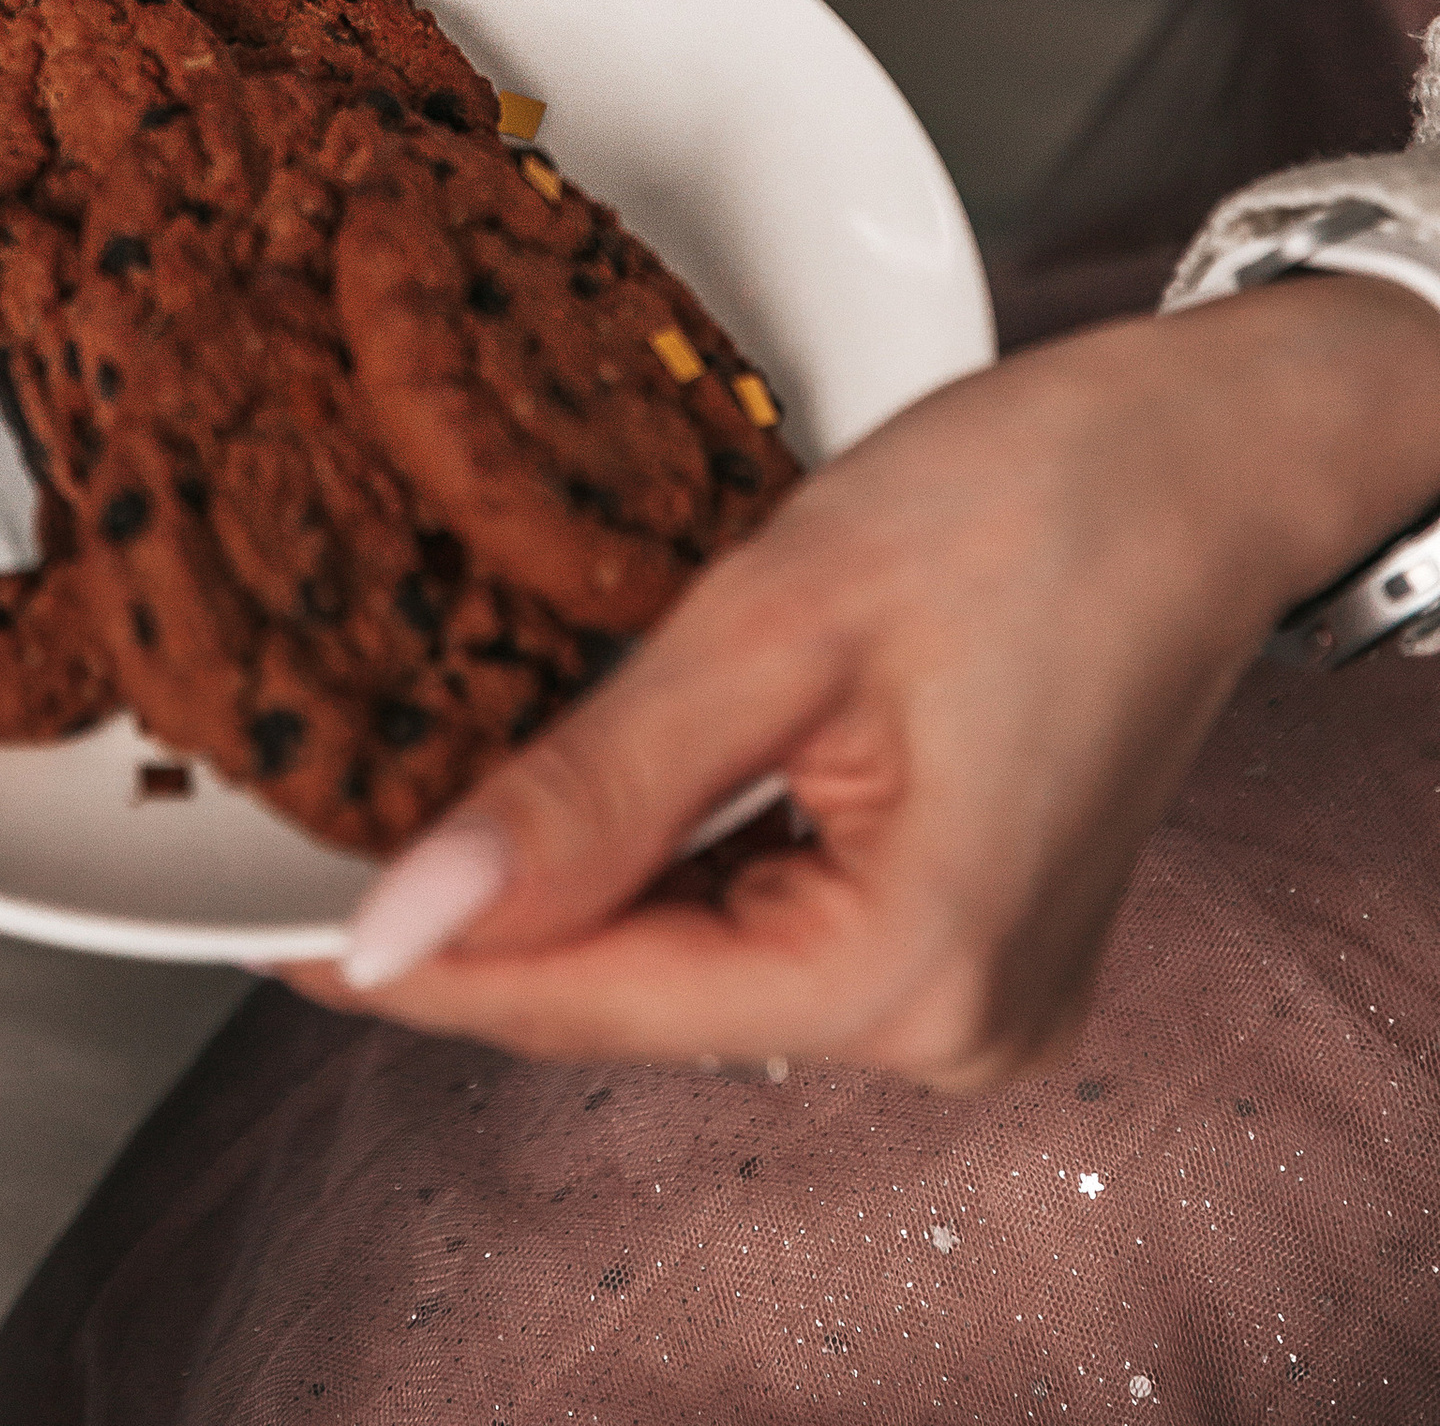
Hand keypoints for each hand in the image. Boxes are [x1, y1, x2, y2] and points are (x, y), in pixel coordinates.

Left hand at [302, 273, 1439, 1089]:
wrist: (1210, 447)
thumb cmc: (1034, 497)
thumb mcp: (775, 620)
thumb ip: (588, 789)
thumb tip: (403, 919)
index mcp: (909, 977)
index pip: (595, 1001)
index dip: (420, 964)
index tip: (268, 924)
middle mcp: (948, 1033)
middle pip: (642, 996)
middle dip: (485, 921)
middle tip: (309, 839)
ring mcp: (969, 1000)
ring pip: (698, 965)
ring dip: (568, 890)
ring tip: (411, 807)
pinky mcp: (970, 938)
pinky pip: (769, 927)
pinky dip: (665, 867)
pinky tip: (567, 803)